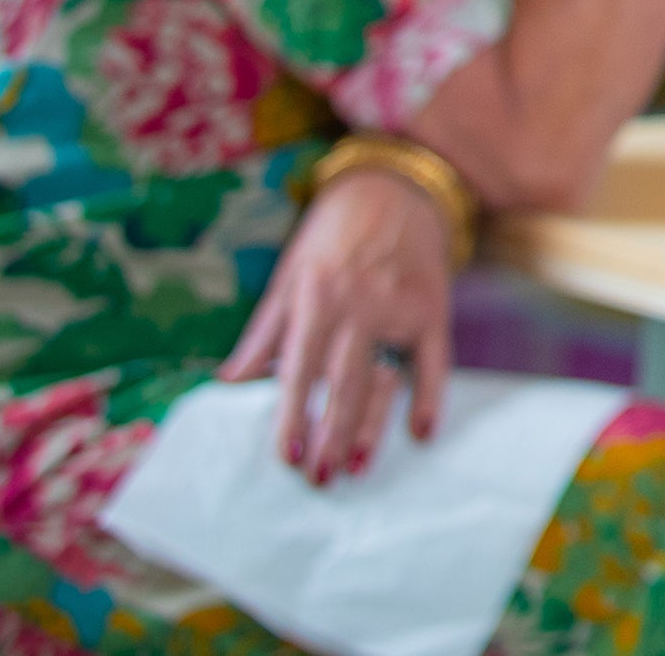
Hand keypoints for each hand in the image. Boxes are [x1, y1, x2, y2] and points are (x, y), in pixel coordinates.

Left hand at [217, 165, 454, 485]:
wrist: (396, 186)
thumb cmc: (332, 234)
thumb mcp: (289, 275)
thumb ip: (264, 332)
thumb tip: (229, 383)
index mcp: (317, 296)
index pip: (299, 368)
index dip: (292, 413)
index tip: (286, 457)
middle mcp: (359, 303)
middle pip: (343, 381)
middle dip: (331, 434)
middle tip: (320, 479)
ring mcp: (400, 305)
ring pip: (384, 375)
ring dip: (373, 424)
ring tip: (359, 466)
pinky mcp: (434, 306)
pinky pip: (434, 358)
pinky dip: (430, 395)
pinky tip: (423, 431)